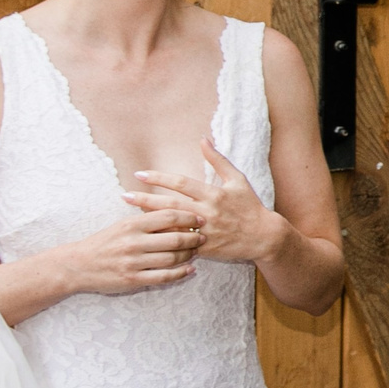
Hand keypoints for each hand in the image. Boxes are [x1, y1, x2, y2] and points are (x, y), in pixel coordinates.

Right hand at [53, 204, 206, 294]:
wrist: (78, 265)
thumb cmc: (104, 242)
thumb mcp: (123, 225)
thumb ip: (147, 220)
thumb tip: (177, 213)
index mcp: (132, 224)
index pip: (168, 216)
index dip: (189, 217)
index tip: (200, 219)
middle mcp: (134, 242)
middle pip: (174, 238)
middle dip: (193, 237)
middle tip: (204, 237)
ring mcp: (134, 262)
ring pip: (172, 258)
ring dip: (189, 255)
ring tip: (196, 251)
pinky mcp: (133, 280)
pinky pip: (164, 277)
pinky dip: (180, 273)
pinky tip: (190, 269)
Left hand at [127, 140, 288, 265]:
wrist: (263, 236)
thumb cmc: (250, 205)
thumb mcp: (238, 179)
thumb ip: (218, 160)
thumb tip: (203, 140)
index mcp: (214, 194)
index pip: (181, 183)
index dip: (159, 178)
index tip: (140, 174)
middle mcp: (208, 212)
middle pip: (170, 204)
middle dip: (146, 199)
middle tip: (125, 195)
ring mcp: (205, 231)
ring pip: (172, 225)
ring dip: (150, 219)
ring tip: (131, 213)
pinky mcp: (205, 247)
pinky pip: (180, 243)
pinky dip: (165, 239)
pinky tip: (149, 235)